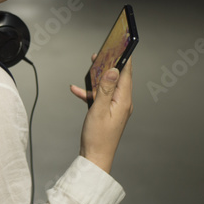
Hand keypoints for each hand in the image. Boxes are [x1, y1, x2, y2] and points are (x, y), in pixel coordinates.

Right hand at [70, 53, 132, 173]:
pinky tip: (77, 90)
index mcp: (124, 101)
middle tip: (101, 53)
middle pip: (117, 78)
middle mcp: (123, 103)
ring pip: (108, 86)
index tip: (120, 46)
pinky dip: (90, 92)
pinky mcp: (108, 112)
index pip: (126, 74)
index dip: (123, 58)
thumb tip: (113, 70)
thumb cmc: (98, 138)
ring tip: (90, 67)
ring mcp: (115, 107)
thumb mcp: (99, 110)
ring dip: (98, 78)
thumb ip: (105, 88)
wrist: (95, 158)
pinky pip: (100, 97)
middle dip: (109, 65)